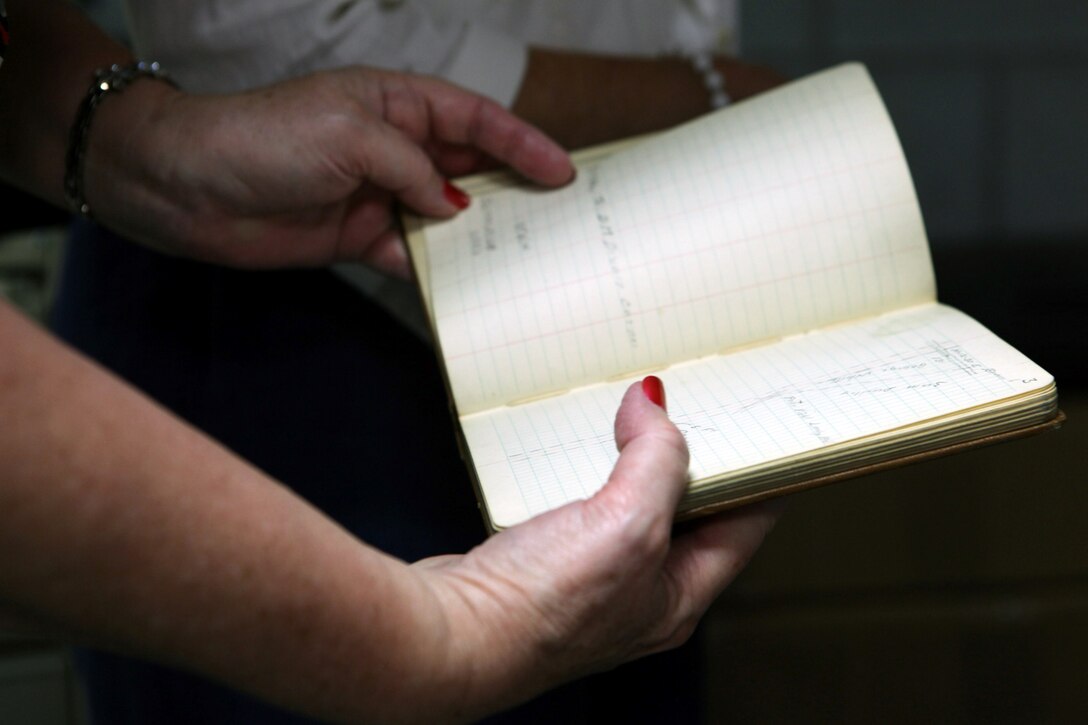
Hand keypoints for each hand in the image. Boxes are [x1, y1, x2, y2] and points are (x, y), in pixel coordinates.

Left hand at [85, 67, 573, 275]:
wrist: (188, 189)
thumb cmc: (265, 138)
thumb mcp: (349, 136)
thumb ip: (412, 168)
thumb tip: (454, 207)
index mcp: (396, 104)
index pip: (474, 119)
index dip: (521, 143)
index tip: (562, 171)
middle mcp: (395, 148)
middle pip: (470, 168)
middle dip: (515, 190)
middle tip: (562, 218)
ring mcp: (380, 196)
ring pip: (448, 217)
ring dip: (483, 237)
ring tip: (530, 258)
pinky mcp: (361, 239)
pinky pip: (414, 256)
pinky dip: (440, 271)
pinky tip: (471, 287)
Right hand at [412, 379, 780, 718]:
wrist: (452, 635)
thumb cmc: (539, 609)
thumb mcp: (626, 524)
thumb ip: (655, 460)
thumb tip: (653, 404)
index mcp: (679, 595)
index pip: (743, 525)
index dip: (759, 474)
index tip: (761, 426)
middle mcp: (642, 593)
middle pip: (688, 513)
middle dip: (693, 461)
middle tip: (696, 408)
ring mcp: (594, 580)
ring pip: (633, 508)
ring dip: (636, 463)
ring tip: (639, 418)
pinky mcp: (550, 564)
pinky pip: (586, 509)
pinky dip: (590, 474)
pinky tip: (577, 451)